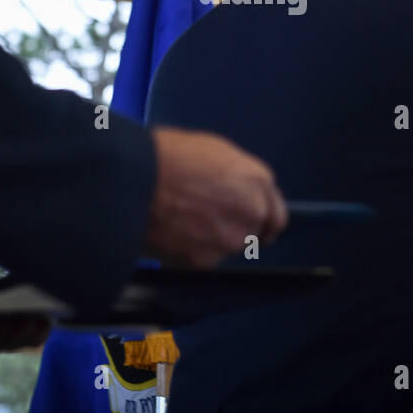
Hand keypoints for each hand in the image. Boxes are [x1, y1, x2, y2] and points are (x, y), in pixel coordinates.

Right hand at [145, 127, 287, 268]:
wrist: (136, 180)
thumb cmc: (167, 156)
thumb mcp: (214, 152)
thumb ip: (236, 178)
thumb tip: (235, 189)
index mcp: (257, 181)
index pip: (276, 215)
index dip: (264, 222)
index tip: (258, 228)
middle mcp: (252, 213)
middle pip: (253, 233)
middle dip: (235, 229)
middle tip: (209, 222)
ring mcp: (230, 239)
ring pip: (226, 247)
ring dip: (211, 240)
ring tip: (182, 221)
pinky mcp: (205, 260)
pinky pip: (201, 258)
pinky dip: (189, 251)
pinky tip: (171, 232)